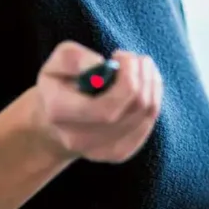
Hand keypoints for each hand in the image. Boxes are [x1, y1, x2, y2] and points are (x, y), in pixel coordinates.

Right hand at [30, 41, 161, 162]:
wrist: (55, 122)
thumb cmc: (59, 84)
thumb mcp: (56, 62)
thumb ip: (74, 58)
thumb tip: (102, 66)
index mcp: (59, 113)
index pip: (107, 106)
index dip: (126, 78)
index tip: (119, 55)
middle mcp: (79, 139)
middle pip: (133, 108)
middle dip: (142, 75)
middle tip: (135, 58)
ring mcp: (101, 151)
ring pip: (146, 113)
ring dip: (151, 82)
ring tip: (140, 66)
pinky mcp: (120, 153)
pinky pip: (148, 121)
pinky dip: (153, 96)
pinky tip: (142, 84)